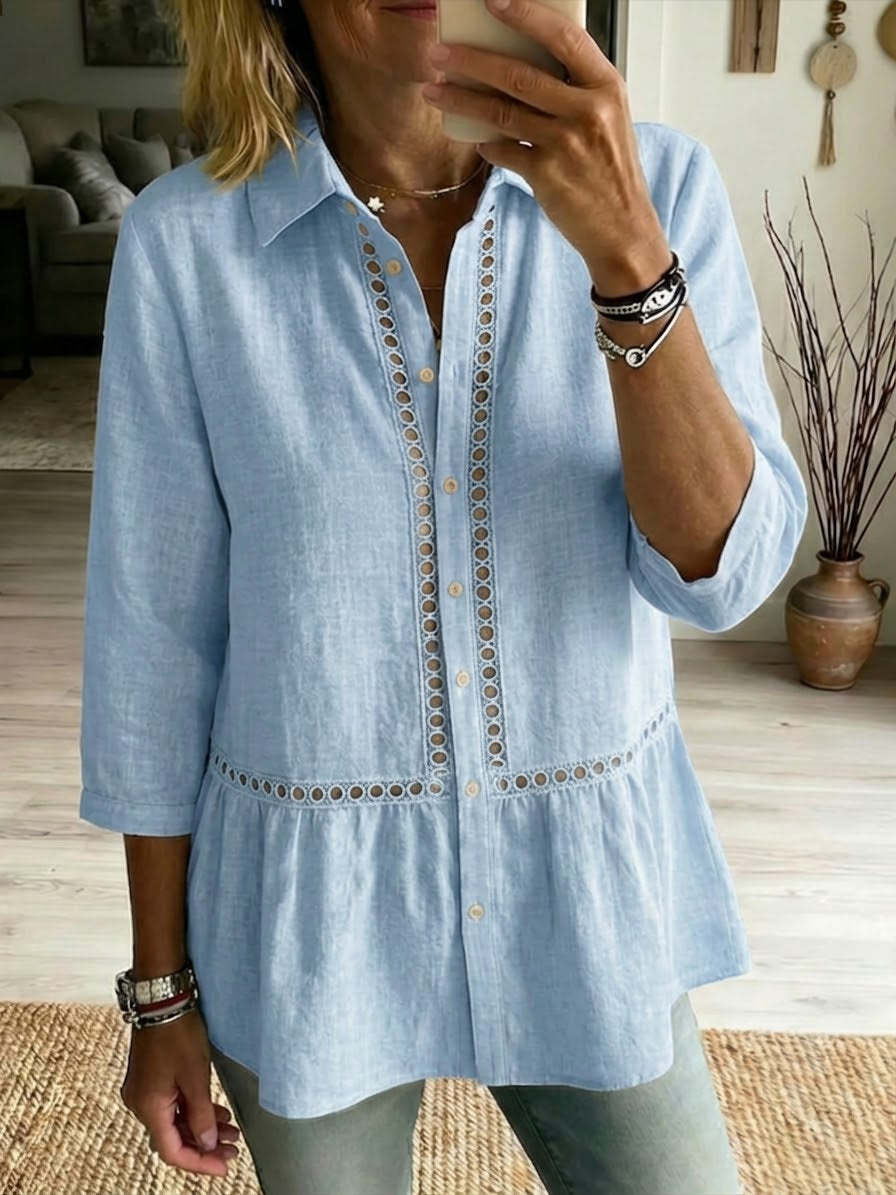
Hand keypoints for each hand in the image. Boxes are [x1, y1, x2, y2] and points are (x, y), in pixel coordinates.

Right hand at [119, 1008, 241, 1176]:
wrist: (161, 999)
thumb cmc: (177, 1033)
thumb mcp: (195, 1076)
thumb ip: (201, 1115)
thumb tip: (208, 1144)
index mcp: (148, 1108)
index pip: (173, 1150)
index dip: (200, 1162)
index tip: (224, 1166)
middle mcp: (140, 1104)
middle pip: (173, 1138)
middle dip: (205, 1146)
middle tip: (233, 1149)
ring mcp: (144, 1091)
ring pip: (175, 1121)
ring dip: (202, 1128)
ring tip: (232, 1132)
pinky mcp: (151, 1079)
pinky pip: (173, 1105)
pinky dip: (194, 1111)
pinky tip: (217, 1113)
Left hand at [422, 0, 668, 284]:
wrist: (623, 229)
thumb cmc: (610, 172)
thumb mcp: (607, 119)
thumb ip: (574, 90)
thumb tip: (520, 64)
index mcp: (607, 86)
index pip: (564, 37)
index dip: (526, 14)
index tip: (493, 2)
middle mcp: (588, 110)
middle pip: (519, 74)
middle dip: (472, 60)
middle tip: (439, 52)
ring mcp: (566, 143)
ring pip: (501, 111)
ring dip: (461, 99)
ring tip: (433, 90)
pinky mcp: (546, 175)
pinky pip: (503, 151)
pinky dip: (486, 144)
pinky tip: (477, 141)